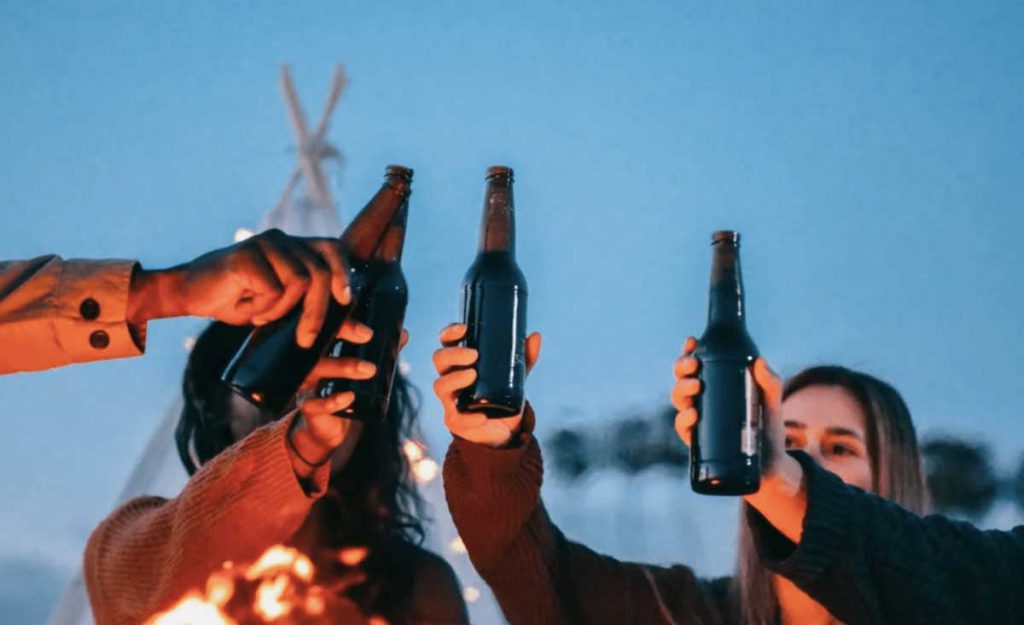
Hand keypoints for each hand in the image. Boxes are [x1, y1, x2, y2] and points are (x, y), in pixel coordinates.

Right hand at [129, 229, 352, 347]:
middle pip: (319, 273)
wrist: (190, 293)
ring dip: (282, 310)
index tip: (346, 300)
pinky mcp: (247, 254)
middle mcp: (282, 240)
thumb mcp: (284, 311)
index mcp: (294, 247)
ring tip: (261, 315)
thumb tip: (366, 333)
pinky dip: (264, 308)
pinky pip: (274, 288)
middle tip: (304, 339)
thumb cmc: (239, 301)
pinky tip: (246, 306)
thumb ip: (321, 314)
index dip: (344, 273)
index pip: (333, 249)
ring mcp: (265, 243)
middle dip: (317, 312)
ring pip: (300, 281)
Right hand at [288, 326, 410, 475]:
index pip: (329, 325)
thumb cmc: (345, 390)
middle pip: (320, 340)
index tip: (367, 325)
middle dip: (342, 333)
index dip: (344, 320)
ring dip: (343, 367)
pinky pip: (316, 403)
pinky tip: (349, 397)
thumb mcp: (361, 369)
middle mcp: (311, 362)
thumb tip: (404, 335)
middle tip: (367, 336)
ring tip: (369, 369)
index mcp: (323, 348)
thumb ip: (381, 353)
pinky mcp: (309, 407)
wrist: (329, 427)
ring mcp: (308, 384)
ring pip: (318, 370)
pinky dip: (332, 400)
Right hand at [432, 323, 541, 447]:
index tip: (465, 329)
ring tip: (472, 375)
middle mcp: (450, 378)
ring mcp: (450, 400)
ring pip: (440, 385)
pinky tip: (482, 417)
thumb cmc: (502, 397)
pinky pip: (456, 418)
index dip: (450, 333)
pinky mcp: (455, 422)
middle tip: (474, 354)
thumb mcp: (515, 376)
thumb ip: (524, 358)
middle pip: (439, 360)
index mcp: (459, 363)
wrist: (504, 431)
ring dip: (454, 379)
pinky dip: (469, 418)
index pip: (446, 343)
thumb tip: (535, 336)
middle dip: (453, 354)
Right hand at [670, 336, 805, 539]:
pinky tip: (693, 414)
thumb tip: (760, 361)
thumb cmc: (768, 430)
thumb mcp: (771, 403)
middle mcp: (702, 402)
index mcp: (715, 388)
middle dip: (682, 368)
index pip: (696, 366)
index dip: (689, 352)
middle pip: (682, 379)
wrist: (771, 467)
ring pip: (678, 400)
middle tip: (693, 366)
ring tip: (695, 387)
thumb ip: (770, 382)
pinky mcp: (698, 443)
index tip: (692, 341)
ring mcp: (698, 422)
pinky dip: (683, 419)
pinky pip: (682, 428)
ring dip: (680, 390)